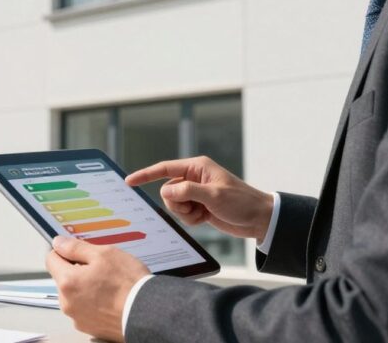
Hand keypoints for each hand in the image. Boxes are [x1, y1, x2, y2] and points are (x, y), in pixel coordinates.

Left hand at [46, 236, 149, 341]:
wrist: (147, 313)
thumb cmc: (128, 284)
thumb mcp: (103, 254)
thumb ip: (76, 247)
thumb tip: (58, 243)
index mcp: (67, 282)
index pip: (52, 259)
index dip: (64, 251)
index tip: (77, 251)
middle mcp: (67, 303)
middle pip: (64, 278)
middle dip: (77, 271)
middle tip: (101, 268)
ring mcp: (78, 318)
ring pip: (75, 294)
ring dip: (86, 288)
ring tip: (109, 285)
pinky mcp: (89, 328)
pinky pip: (85, 309)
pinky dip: (94, 303)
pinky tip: (110, 299)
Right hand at [126, 156, 274, 242]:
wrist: (258, 219)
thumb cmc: (241, 202)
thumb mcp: (214, 196)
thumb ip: (187, 191)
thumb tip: (166, 190)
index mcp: (197, 167)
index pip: (165, 169)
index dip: (146, 174)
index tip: (129, 181)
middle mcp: (194, 178)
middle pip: (167, 190)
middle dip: (177, 203)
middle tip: (194, 208)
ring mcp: (196, 193)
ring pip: (173, 204)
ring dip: (185, 213)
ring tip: (203, 214)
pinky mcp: (199, 206)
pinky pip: (183, 214)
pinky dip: (191, 219)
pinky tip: (206, 218)